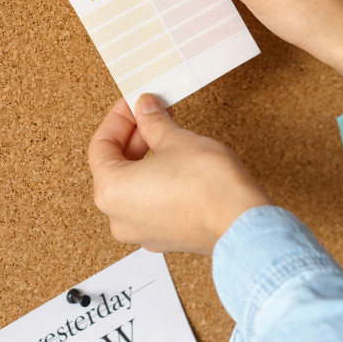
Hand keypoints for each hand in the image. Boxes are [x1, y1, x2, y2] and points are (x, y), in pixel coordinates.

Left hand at [87, 95, 273, 253]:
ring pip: (133, 188)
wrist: (241, 222)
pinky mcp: (164, 237)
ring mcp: (141, 231)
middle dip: (134, 137)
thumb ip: (153, 122)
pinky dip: (157, 182)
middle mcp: (118, 216)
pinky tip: (176, 164)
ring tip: (167, 137)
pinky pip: (150, 204)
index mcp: (111, 191)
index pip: (101, 145)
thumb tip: (145, 109)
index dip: (119, 118)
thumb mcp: (177, 139)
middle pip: (114, 168)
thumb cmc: (208, 185)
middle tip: (152, 115)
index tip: (134, 104)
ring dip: (145, 159)